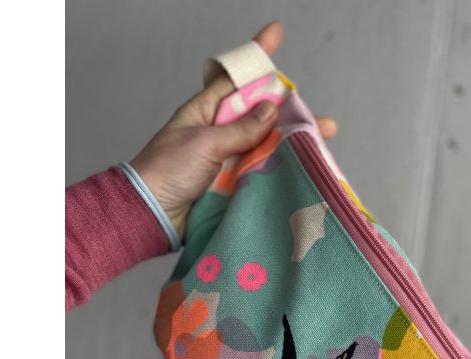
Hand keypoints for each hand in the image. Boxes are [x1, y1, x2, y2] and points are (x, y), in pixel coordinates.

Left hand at [129, 21, 337, 240]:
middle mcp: (219, 133)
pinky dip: (280, 171)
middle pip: (260, 116)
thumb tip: (271, 110)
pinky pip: (260, 173)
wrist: (150, 214)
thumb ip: (240, 129)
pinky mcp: (232, 186)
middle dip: (289, 114)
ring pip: (265, 146)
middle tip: (318, 121)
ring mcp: (227, 160)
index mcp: (205, 112)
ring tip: (320, 145)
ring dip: (291, 145)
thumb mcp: (204, 143)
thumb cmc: (166, 171)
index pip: (236, 78)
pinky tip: (302, 170)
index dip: (257, 57)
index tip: (275, 32)